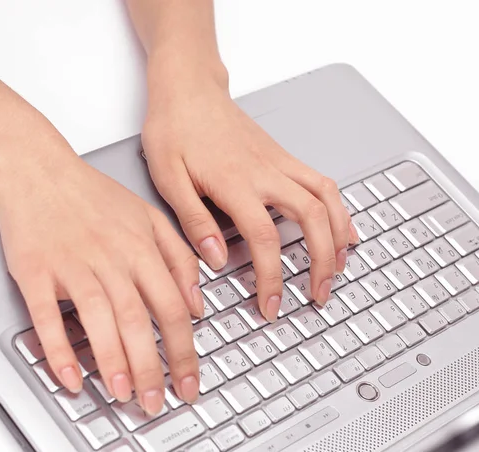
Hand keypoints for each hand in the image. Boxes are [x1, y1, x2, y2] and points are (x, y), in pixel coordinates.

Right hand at [0, 128, 201, 414]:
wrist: (39, 170)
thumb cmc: (94, 196)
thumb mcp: (149, 217)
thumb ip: (179, 258)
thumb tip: (198, 304)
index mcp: (141, 248)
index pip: (171, 308)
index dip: (183, 351)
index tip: (189, 383)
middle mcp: (111, 259)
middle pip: (138, 321)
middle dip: (152, 368)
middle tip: (156, 404)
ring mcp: (72, 265)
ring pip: (99, 320)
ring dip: (112, 362)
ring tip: (124, 395)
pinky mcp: (36, 271)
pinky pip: (47, 316)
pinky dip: (58, 349)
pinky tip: (70, 377)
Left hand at [142, 71, 357, 318]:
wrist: (188, 88)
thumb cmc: (174, 130)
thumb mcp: (168, 178)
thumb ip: (194, 220)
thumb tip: (216, 259)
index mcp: (235, 183)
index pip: (264, 239)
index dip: (272, 278)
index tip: (271, 305)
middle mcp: (266, 172)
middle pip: (311, 218)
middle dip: (322, 262)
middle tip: (318, 294)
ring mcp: (280, 162)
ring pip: (326, 198)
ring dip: (339, 236)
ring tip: (339, 268)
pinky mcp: (283, 156)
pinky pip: (322, 182)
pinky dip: (338, 208)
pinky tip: (341, 227)